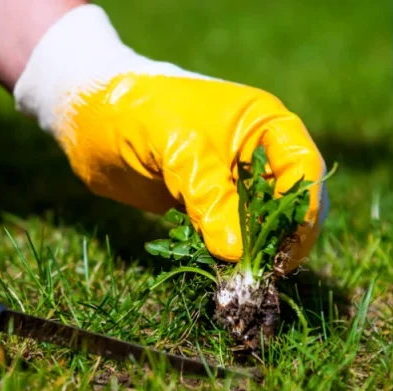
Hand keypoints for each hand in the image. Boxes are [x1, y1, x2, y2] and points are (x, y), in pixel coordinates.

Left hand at [13, 4, 327, 270]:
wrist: (88, 118)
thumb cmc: (136, 113)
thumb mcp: (177, 148)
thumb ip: (209, 196)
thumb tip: (236, 253)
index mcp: (264, 124)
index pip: (304, 171)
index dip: (302, 213)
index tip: (285, 252)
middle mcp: (255, 152)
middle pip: (288, 203)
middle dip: (279, 237)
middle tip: (260, 273)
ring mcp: (230, 179)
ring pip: (259, 222)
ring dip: (252, 250)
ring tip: (237, 276)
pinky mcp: (205, 201)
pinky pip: (227, 232)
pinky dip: (225, 252)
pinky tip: (216, 267)